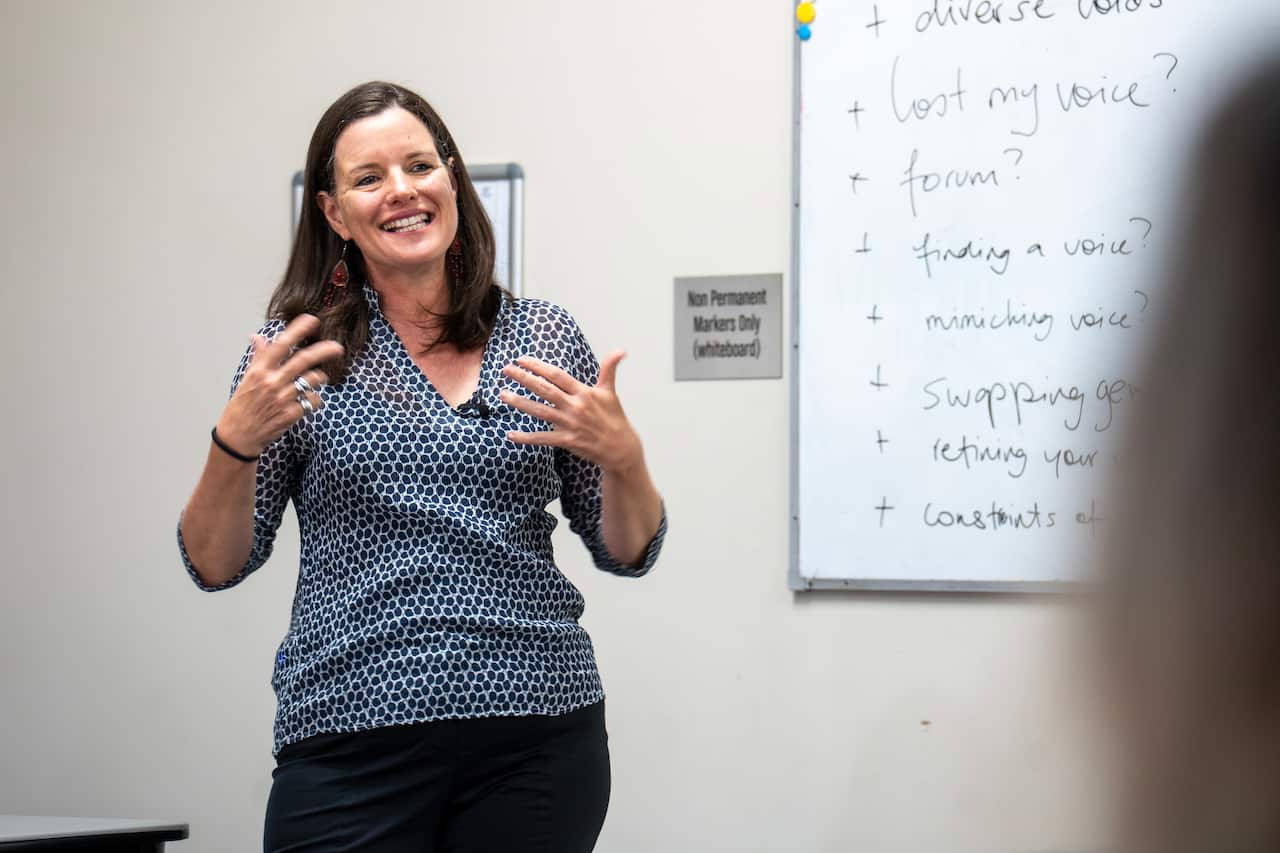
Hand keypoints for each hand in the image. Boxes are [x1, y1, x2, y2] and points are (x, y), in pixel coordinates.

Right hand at [215, 314, 343, 455]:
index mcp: (260, 370)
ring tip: (317, 380)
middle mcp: (272, 382)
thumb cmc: (242, 406)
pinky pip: (313, 401)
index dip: (297, 330)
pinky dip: (314, 400)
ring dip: (319, 378)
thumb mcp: (247, 379)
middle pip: (303, 360)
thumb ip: (258, 357)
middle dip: (324, 351)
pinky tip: (307, 402)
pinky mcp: (292, 414)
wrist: (238, 436)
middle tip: (338, 347)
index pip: (281, 345)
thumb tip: (258, 337)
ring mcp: (283, 398)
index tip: (311, 320)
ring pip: (313, 380)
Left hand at [499, 351, 642, 473]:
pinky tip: (510, 435)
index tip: (521, 360)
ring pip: (540, 411)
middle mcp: (576, 406)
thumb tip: (621, 350)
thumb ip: (609, 369)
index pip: (557, 375)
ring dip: (520, 403)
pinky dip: (526, 438)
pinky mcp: (567, 441)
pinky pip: (542, 438)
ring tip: (503, 395)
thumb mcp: (610, 391)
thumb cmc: (614, 417)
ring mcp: (570, 424)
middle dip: (524, 378)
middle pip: (545, 389)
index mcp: (584, 392)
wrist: (620, 448)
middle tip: (506, 369)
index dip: (539, 366)